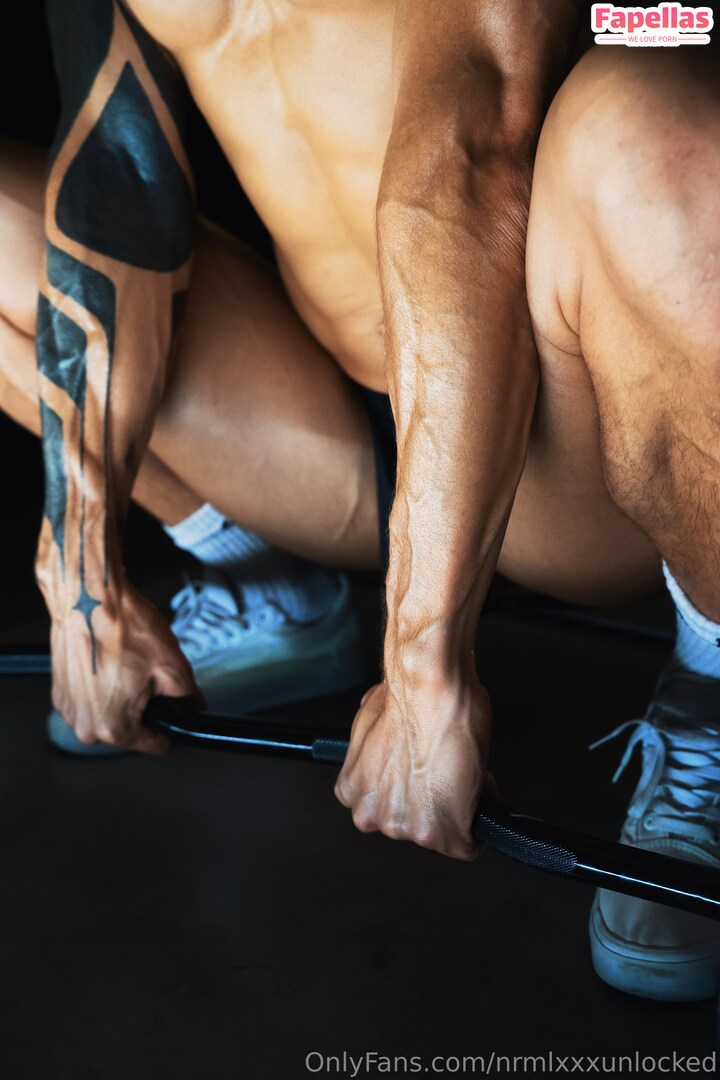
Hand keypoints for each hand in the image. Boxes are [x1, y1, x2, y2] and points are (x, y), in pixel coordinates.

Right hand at [47, 579, 199, 752]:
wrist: (88, 596)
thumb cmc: (124, 626)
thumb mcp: (173, 667)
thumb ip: (188, 699)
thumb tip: (193, 710)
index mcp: (113, 728)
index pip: (157, 744)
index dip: (171, 721)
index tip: (171, 703)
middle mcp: (85, 726)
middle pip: (133, 728)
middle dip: (145, 704)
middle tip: (147, 673)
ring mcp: (69, 709)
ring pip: (112, 712)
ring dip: (122, 694)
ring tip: (126, 663)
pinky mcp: (60, 692)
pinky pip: (92, 699)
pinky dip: (103, 684)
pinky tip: (110, 660)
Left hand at [334, 671, 493, 859]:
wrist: (430, 691)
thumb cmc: (407, 697)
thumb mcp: (372, 723)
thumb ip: (376, 750)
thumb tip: (389, 740)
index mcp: (354, 789)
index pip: (384, 807)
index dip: (409, 789)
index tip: (421, 773)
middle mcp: (373, 814)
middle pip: (410, 823)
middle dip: (428, 800)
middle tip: (442, 769)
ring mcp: (407, 827)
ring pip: (438, 833)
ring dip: (453, 808)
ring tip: (458, 770)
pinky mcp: (444, 835)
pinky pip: (467, 845)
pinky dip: (477, 821)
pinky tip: (474, 787)